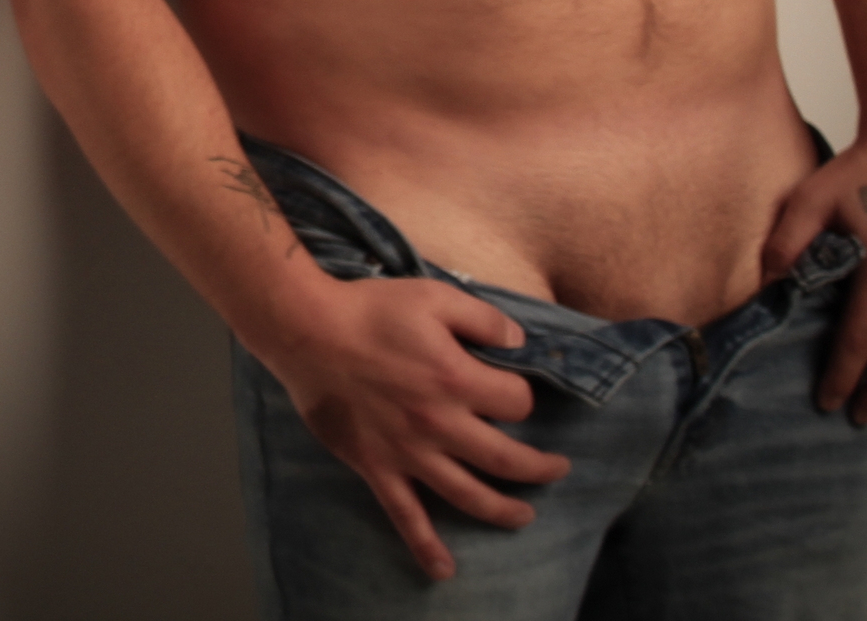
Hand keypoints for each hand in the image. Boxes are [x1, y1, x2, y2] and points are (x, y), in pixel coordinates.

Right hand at [269, 275, 570, 581]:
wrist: (309, 332)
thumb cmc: (372, 310)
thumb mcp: (435, 296)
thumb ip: (482, 319)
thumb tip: (519, 342)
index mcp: (456, 379)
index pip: (515, 403)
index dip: (525, 397)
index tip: (518, 391)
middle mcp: (439, 424)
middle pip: (505, 459)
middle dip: (539, 468)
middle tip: (558, 469)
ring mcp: (409, 453)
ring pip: (468, 495)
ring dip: (504, 510)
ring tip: (526, 515)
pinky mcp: (378, 468)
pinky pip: (406, 517)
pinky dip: (426, 547)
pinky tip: (445, 570)